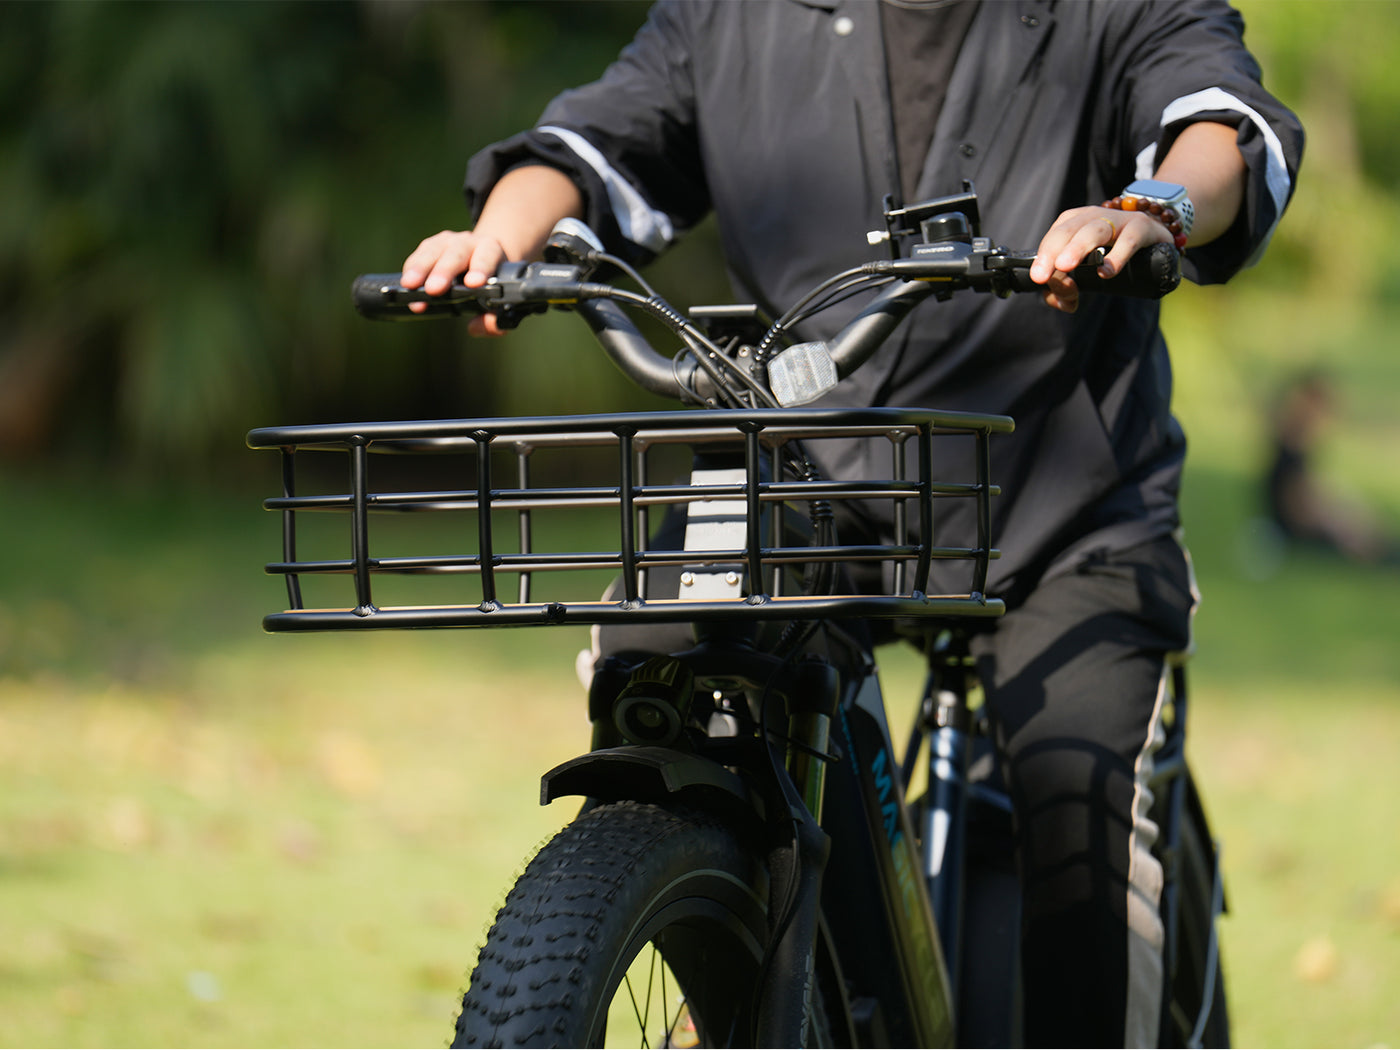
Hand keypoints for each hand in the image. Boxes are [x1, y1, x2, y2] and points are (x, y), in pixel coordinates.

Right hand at [400, 229, 509, 335]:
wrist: (480, 262)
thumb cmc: (490, 286)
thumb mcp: (499, 304)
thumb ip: (494, 321)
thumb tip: (474, 327)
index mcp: (492, 252)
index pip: (488, 257)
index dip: (481, 269)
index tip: (473, 284)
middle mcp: (470, 243)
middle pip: (457, 254)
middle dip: (444, 272)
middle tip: (434, 289)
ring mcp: (448, 242)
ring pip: (434, 252)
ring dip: (421, 269)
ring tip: (410, 285)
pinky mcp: (430, 246)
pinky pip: (418, 256)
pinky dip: (412, 269)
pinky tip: (407, 283)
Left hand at [1028, 206, 1173, 312]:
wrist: (1156, 239)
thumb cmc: (1113, 254)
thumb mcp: (1086, 268)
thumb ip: (1066, 286)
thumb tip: (1059, 300)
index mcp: (1074, 223)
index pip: (1054, 237)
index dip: (1044, 258)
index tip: (1039, 279)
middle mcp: (1093, 217)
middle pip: (1068, 231)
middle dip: (1052, 252)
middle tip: (1043, 274)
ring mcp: (1119, 220)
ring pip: (1095, 230)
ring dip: (1078, 247)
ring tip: (1066, 267)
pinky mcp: (1142, 227)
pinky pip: (1129, 240)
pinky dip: (1117, 256)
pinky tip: (1106, 272)